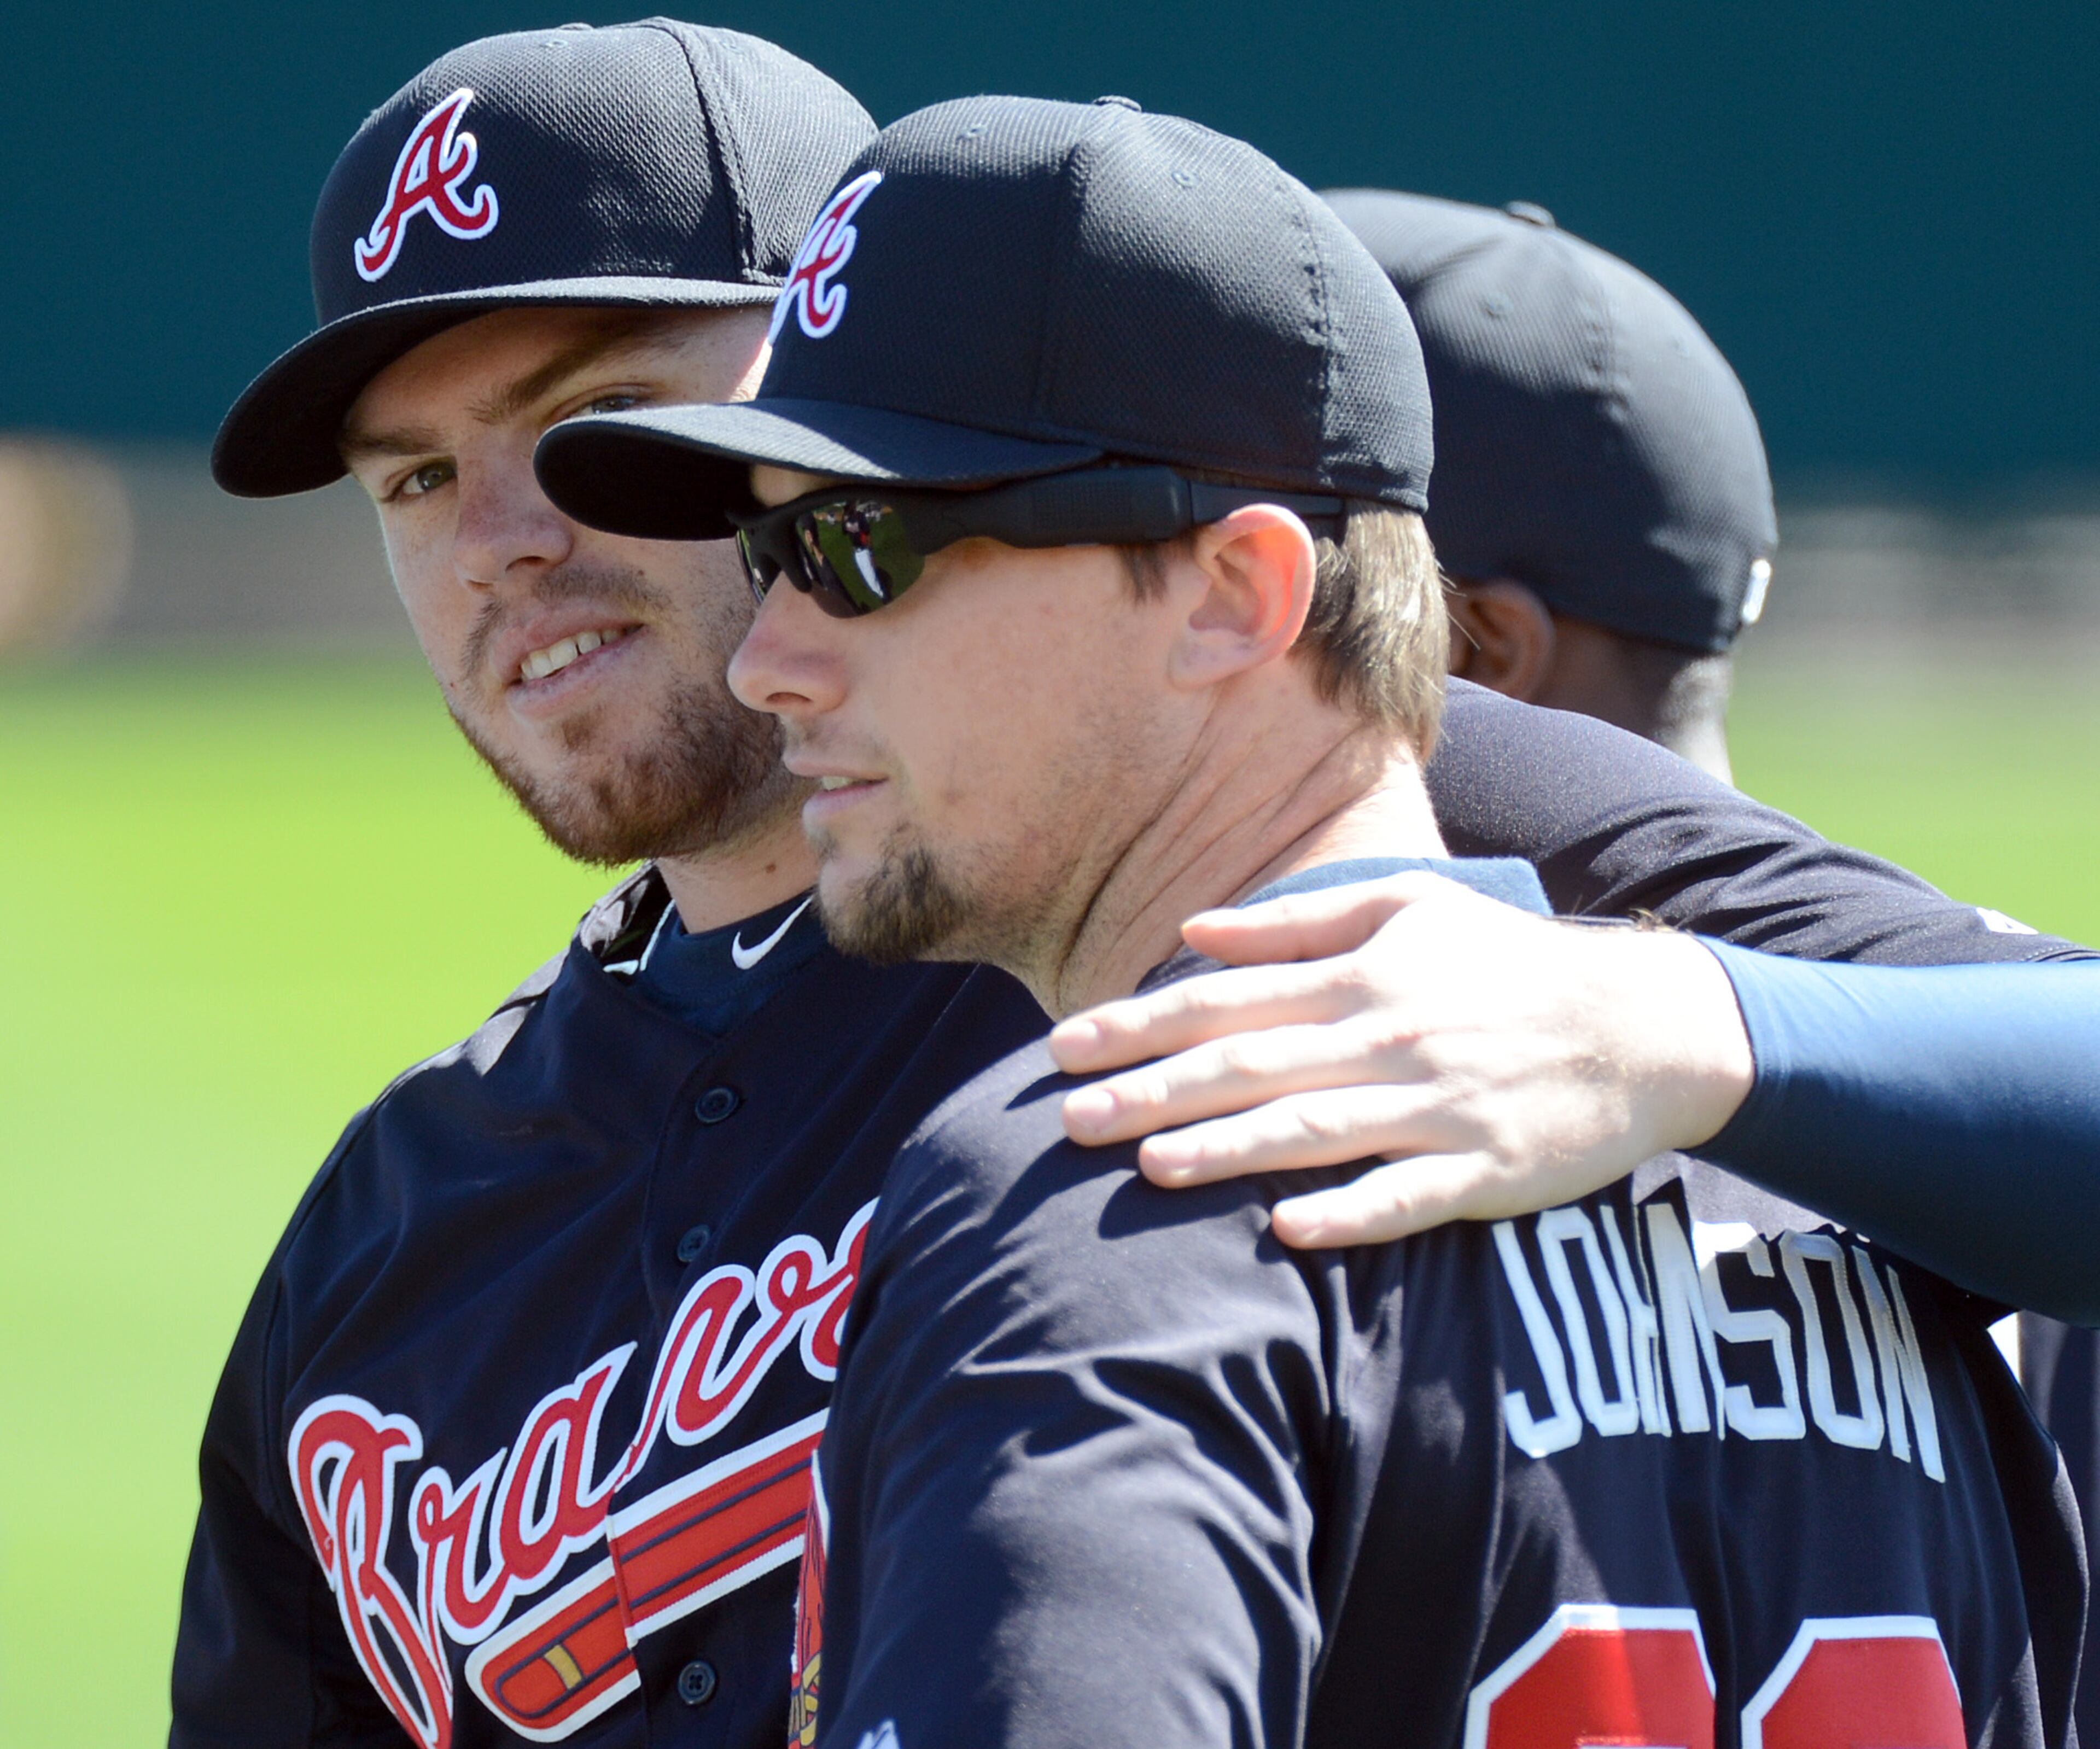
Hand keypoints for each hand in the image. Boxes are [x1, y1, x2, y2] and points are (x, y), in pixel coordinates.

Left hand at [1048, 873, 1753, 1247]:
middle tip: (1066, 1119)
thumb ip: (1298, 922)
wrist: (1643, 1026)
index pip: (1226, 1000)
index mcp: (1363, 975)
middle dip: (1152, 1091)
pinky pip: (1408, 1196)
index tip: (1061, 1046)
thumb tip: (1195, 933)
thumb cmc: (1508, 965)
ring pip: (1315, 1129)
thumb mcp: (1411, 908)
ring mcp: (1438, 1105)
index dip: (1139, 1024)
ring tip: (1148, 1164)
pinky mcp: (1486, 1169)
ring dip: (1228, 1149)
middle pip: (1251, 1065)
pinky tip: (1289, 1232)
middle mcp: (1389, 1036)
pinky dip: (1350, 1214)